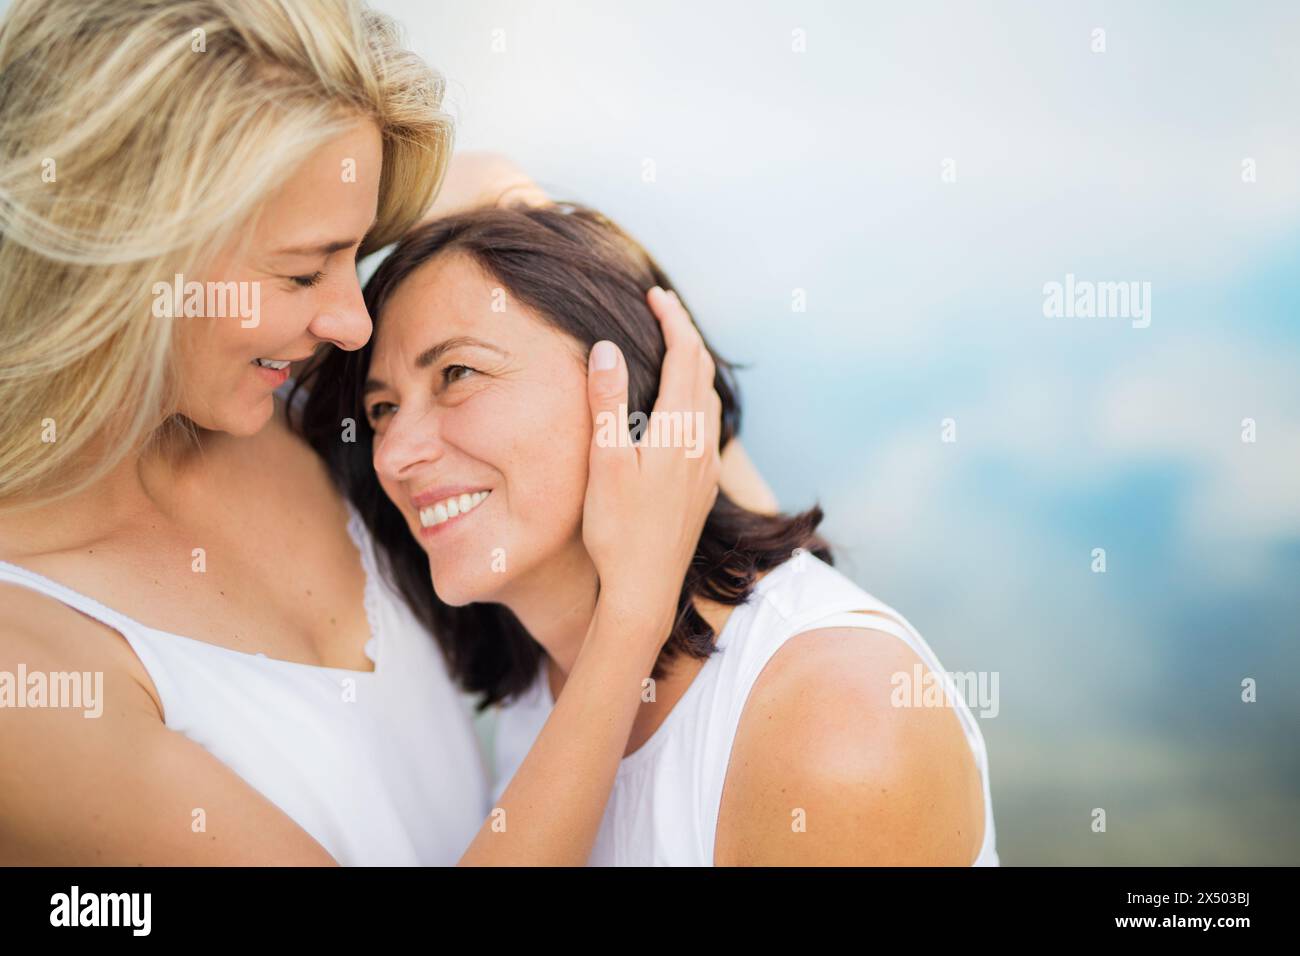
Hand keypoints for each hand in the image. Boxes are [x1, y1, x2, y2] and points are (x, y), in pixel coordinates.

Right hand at [581, 287, 721, 629]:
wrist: (646, 590)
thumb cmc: (618, 531)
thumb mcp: (605, 463)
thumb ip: (607, 403)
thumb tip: (608, 347)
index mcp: (677, 431)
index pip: (684, 356)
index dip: (672, 320)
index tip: (656, 295)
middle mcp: (699, 444)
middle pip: (702, 372)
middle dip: (684, 335)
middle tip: (662, 309)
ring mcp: (705, 467)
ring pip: (709, 399)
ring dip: (694, 366)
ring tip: (673, 348)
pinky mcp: (702, 487)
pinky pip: (707, 425)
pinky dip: (696, 397)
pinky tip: (681, 409)